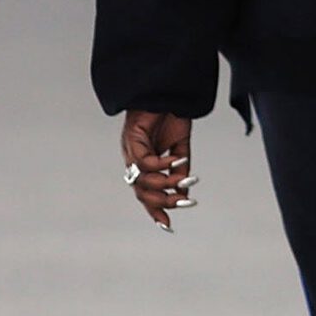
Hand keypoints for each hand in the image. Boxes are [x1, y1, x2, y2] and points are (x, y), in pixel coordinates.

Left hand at [120, 110, 195, 231]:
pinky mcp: (132, 137)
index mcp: (143, 164)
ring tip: (184, 179)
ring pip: (140, 180)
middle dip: (162, 202)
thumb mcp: (180, 150)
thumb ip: (179, 173)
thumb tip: (182, 195)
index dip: (154, 211)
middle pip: (141, 192)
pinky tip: (176, 160)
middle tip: (185, 202)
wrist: (168, 90)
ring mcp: (130, 149)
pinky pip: (144, 160)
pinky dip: (161, 164)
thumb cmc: (171, 116)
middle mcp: (133, 160)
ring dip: (164, 183)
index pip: (145, 194)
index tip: (168, 226)